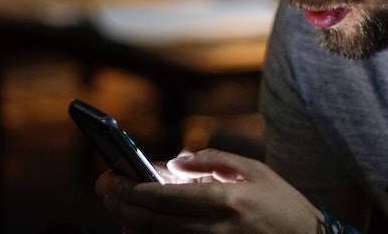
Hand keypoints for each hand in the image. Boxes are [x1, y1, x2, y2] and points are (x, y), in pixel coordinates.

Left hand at [95, 148, 321, 233]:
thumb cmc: (282, 204)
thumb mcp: (254, 170)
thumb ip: (213, 162)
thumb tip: (176, 163)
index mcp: (226, 199)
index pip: (167, 196)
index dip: (134, 189)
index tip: (113, 180)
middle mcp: (216, 229)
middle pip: (155, 221)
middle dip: (123, 206)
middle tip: (104, 192)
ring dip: (133, 225)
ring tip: (118, 210)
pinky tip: (141, 228)